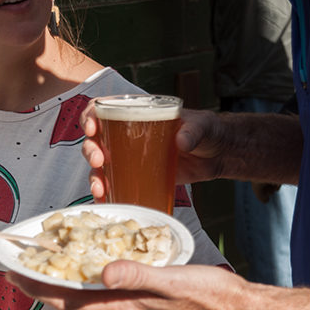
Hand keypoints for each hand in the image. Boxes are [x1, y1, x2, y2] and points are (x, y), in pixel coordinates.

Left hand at [8, 263, 248, 309]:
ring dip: (68, 279)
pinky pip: (112, 288)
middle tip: (24, 265)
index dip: (40, 286)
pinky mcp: (149, 298)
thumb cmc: (207, 296)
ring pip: (92, 292)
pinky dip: (95, 275)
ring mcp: (137, 305)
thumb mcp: (173, 283)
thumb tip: (103, 273)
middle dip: (46, 282)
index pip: (72, 297)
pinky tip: (98, 265)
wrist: (232, 309)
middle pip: (76, 296)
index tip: (13, 274)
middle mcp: (126, 308)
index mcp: (128, 306)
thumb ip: (138, 278)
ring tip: (53, 262)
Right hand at [80, 104, 226, 199]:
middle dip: (91, 150)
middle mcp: (129, 134)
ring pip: (103, 165)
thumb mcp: (202, 126)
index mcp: (140, 114)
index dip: (91, 116)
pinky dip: (109, 192)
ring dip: (96, 176)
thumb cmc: (208, 131)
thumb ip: (193, 131)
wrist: (219, 154)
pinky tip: (105, 200)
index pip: (105, 109)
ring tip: (100, 188)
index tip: (92, 127)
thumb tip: (181, 141)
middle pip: (97, 140)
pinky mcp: (141, 176)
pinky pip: (118, 182)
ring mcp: (133, 157)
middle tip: (100, 160)